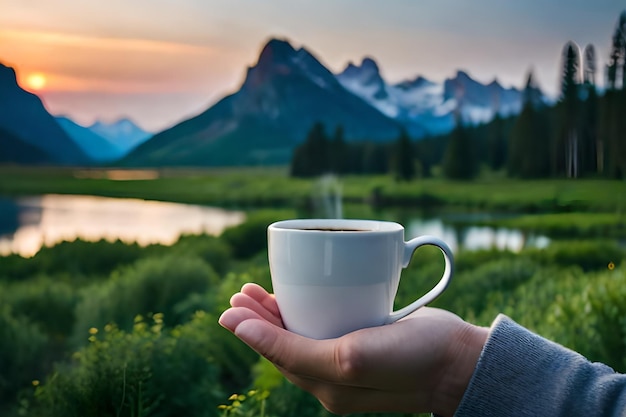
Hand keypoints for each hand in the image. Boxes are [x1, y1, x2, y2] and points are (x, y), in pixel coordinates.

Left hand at [219, 283, 487, 416]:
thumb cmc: (408, 360)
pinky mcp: (363, 340)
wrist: (459, 361)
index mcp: (325, 384)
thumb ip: (295, 353)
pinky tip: (298, 295)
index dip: (251, 329)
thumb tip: (243, 331)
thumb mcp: (347, 359)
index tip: (231, 305)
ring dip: (277, 312)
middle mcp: (332, 374)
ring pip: (302, 333)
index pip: (276, 353)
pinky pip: (324, 326)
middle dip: (259, 317)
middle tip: (241, 292)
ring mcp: (348, 357)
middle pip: (285, 342)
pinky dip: (305, 310)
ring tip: (255, 292)